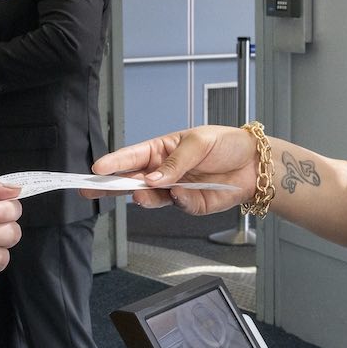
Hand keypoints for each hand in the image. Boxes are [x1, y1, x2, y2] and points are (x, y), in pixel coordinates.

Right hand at [92, 126, 255, 214]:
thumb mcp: (200, 142)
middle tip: (91, 190)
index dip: (114, 162)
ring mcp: (175, 189)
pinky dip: (178, 200)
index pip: (132, 155)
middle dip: (111, 186)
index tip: (97, 168)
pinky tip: (181, 193)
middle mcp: (164, 171)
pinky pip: (178, 205)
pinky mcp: (190, 204)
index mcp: (162, 149)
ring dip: (143, 197)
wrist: (255, 165)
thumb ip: (176, 162)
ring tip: (138, 194)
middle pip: (132, 180)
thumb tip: (154, 178)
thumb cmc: (227, 144)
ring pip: (151, 197)